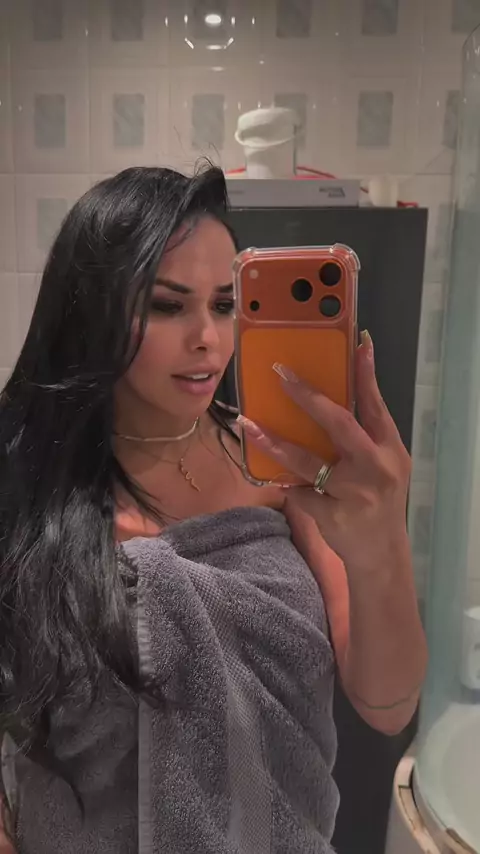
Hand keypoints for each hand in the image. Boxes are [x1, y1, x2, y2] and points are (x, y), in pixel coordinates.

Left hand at [238, 331, 411, 574]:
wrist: (382, 555)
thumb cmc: (379, 503)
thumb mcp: (384, 467)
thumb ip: (364, 439)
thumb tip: (328, 403)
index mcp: (389, 449)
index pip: (376, 405)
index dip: (366, 375)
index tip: (358, 343)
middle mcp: (375, 467)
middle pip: (339, 424)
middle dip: (308, 397)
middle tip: (280, 374)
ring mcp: (353, 492)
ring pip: (306, 461)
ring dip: (273, 441)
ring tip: (248, 424)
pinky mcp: (333, 514)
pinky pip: (301, 493)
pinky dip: (289, 486)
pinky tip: (280, 482)